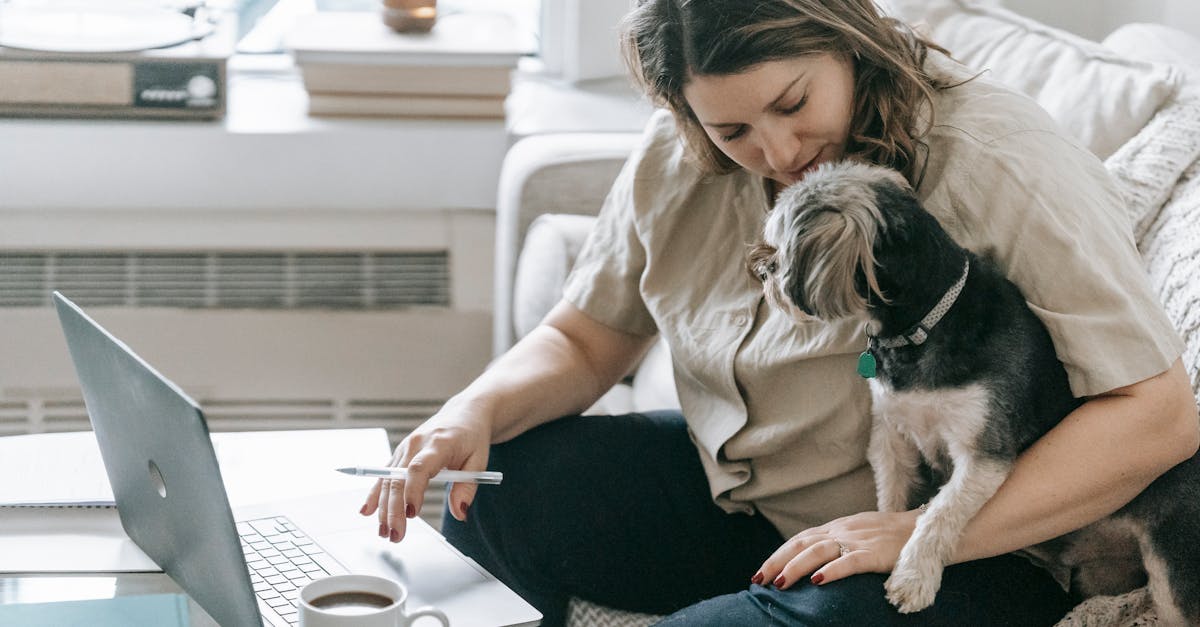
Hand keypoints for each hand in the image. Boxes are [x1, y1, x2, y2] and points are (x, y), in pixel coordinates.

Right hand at [359, 396, 492, 542]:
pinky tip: (367, 511)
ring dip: (383, 507)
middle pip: (397, 478)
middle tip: (395, 535)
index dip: (412, 491)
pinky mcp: (400, 453)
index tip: (412, 514)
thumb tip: (460, 513)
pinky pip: (385, 474)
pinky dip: (375, 493)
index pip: (419, 468)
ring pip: (387, 479)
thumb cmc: (472, 436)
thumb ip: (468, 488)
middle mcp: (416, 443)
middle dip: (394, 509)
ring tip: (384, 532)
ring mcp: (405, 447)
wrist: (465, 413)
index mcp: (439, 443)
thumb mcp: (479, 461)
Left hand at [753, 509, 919, 588]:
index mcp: (836, 527)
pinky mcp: (875, 553)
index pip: (799, 539)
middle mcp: (842, 531)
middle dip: (777, 562)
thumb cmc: (891, 536)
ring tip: (780, 583)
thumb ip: (836, 542)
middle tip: (759, 580)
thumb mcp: (858, 534)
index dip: (778, 555)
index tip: (761, 572)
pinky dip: (832, 571)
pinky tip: (818, 581)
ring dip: (796, 567)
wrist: (925, 529)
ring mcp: (858, 541)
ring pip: (819, 551)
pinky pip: (850, 561)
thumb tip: (813, 561)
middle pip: (801, 544)